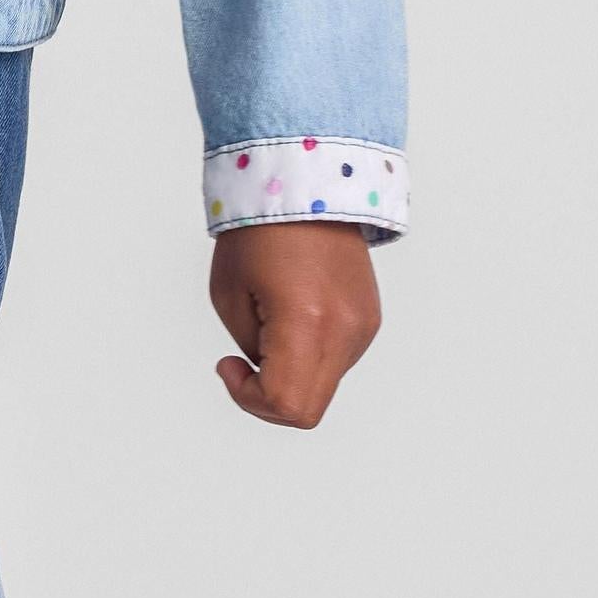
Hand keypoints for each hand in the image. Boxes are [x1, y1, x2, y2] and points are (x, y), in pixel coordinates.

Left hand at [209, 222, 380, 428]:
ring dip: (288, 376)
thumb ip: (252, 350)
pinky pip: (336, 362)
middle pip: (308, 410)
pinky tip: (292, 318)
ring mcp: (363, 327)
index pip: (286, 403)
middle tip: (242, 364)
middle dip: (267, 399)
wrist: (307, 187)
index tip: (228, 363)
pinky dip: (308, 358)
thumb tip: (268, 375)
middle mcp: (345, 331)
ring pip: (321, 388)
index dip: (248, 398)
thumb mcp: (230, 296)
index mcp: (307, 322)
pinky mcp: (369, 320)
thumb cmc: (257, 233)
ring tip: (269, 325)